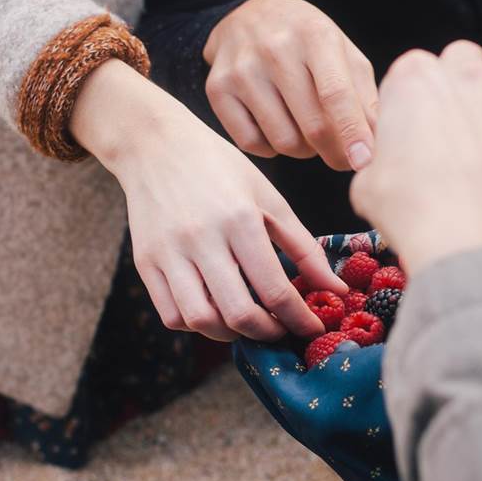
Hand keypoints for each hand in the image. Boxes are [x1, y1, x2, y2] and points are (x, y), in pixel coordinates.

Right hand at [71, 59, 346, 341]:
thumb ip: (304, 247)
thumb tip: (336, 288)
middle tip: (281, 330)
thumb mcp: (269, 198)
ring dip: (230, 335)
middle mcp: (201, 238)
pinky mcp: (145, 262)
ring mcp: (168, 253)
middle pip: (237, 313)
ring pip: (200, 320)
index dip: (299, 318)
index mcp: (239, 219)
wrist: (155, 145)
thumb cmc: (220, 168)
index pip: (274, 288)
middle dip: (267, 333)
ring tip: (248, 323)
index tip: (312, 328)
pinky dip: (197, 326)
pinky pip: (171, 315)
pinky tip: (215, 312)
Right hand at [204, 0, 378, 170]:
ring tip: (306, 130)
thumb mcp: (344, 54)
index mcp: (315, 35)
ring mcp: (242, 69)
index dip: (352, 132)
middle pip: (312, 126)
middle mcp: (275, 48)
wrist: (246, 17)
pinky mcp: (217, 89)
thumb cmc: (307, 42)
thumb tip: (372, 146)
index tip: (364, 161)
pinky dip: (270, 147)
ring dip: (303, 150)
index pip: (335, 93)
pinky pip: (251, 144)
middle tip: (342, 157)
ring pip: (283, 141)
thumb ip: (365, 97)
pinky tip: (276, 125)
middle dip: (334, 153)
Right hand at [350, 42, 481, 273]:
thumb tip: (386, 169)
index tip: (407, 132)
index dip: (408, 103)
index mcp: (415, 80)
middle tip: (447, 130)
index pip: (410, 71)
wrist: (475, 247)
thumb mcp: (366, 187)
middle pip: (462, 60)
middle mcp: (468, 78)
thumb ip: (378, 162)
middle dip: (456, 85)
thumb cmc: (414, 214)